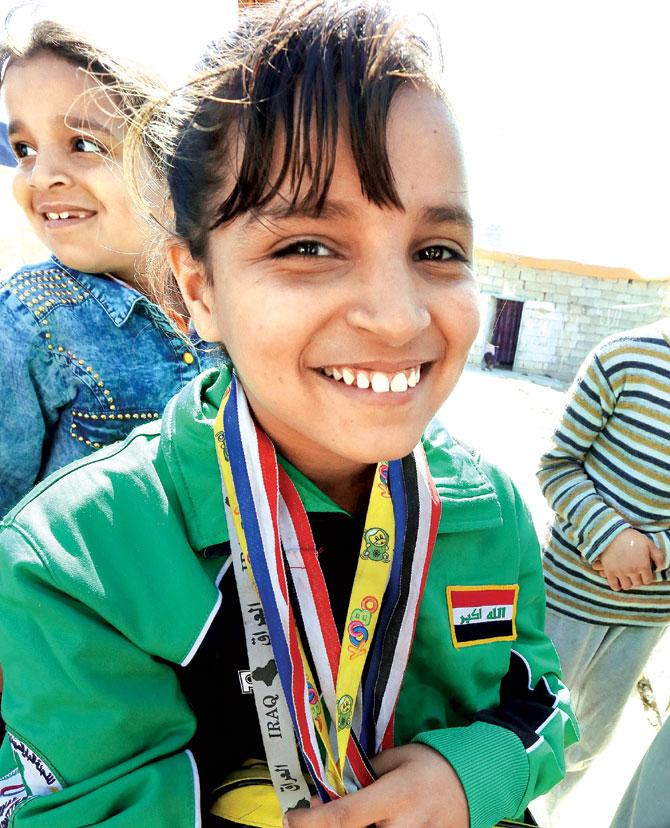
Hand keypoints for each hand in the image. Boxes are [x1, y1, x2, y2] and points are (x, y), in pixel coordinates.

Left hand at [283, 743, 467, 827]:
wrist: (472, 784)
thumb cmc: (427, 764)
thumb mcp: (393, 758)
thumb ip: (359, 778)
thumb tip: (322, 796)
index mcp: (397, 795)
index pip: (345, 818)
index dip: (311, 823)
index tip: (291, 818)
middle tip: (319, 815)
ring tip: (354, 815)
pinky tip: (372, 822)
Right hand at [592, 529, 664, 590]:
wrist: (611, 532)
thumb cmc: (631, 537)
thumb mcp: (648, 543)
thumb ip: (658, 556)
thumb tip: (661, 568)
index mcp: (643, 565)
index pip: (648, 580)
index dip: (646, 577)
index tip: (643, 574)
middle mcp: (632, 571)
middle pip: (637, 584)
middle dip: (637, 580)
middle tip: (634, 574)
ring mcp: (620, 572)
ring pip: (626, 586)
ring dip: (628, 583)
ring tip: (626, 577)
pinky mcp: (609, 571)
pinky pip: (614, 585)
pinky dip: (616, 586)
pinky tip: (617, 581)